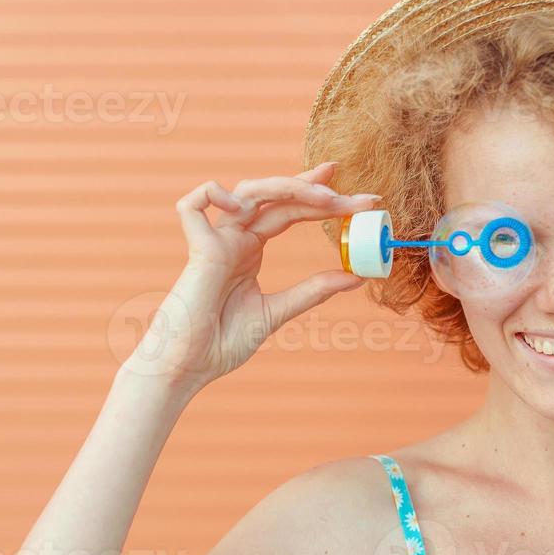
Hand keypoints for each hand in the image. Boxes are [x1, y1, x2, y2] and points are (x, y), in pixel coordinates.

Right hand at [119, 161, 379, 396]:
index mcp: (250, 249)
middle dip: (319, 191)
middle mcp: (235, 238)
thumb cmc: (223, 342)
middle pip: (278, 197)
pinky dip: (214, 194)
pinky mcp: (198, 250)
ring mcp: (216, 240)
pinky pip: (193, 206)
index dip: (322, 199)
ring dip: (289, 188)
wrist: (192, 366)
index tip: (361, 199)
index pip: (290, 210)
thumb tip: (355, 276)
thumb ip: (313, 291)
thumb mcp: (277, 312)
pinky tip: (244, 207)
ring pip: (249, 191)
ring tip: (327, 199)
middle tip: (359, 198)